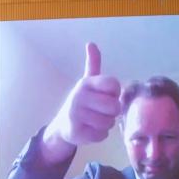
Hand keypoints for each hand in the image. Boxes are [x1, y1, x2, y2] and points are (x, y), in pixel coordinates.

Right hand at [40, 43, 121, 164]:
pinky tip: (90, 130)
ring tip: (94, 120)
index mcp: (86, 83)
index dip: (115, 93)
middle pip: (114, 106)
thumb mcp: (87, 82)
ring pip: (109, 123)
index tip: (106, 95)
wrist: (63, 126)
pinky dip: (99, 135)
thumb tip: (91, 43)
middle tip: (102, 111)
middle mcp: (79, 96)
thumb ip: (93, 64)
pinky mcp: (77, 131)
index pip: (114, 85)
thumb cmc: (82, 102)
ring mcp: (77, 114)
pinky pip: (102, 135)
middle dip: (112, 112)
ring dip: (106, 124)